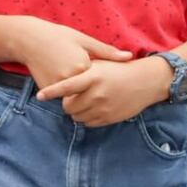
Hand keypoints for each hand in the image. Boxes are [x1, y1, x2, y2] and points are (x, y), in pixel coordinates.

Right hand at [13, 18, 132, 89]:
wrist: (29, 40)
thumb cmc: (60, 36)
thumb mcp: (84, 40)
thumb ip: (107, 52)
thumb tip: (130, 57)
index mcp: (84, 67)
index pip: (102, 79)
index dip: (104, 75)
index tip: (105, 70)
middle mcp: (71, 80)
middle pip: (90, 89)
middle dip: (92, 85)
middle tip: (87, 72)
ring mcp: (58, 87)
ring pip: (76, 94)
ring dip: (79, 89)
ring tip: (72, 71)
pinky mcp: (48, 91)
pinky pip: (63, 95)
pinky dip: (66, 89)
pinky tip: (61, 74)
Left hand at [35, 57, 172, 126]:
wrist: (146, 81)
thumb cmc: (121, 69)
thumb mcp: (102, 63)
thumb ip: (84, 70)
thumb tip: (64, 76)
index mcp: (93, 76)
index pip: (66, 86)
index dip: (51, 92)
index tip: (40, 96)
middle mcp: (97, 93)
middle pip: (69, 106)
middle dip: (67, 103)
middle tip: (74, 96)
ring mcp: (103, 107)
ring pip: (77, 117)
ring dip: (77, 111)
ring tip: (85, 100)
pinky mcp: (108, 118)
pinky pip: (88, 123)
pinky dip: (87, 117)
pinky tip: (94, 107)